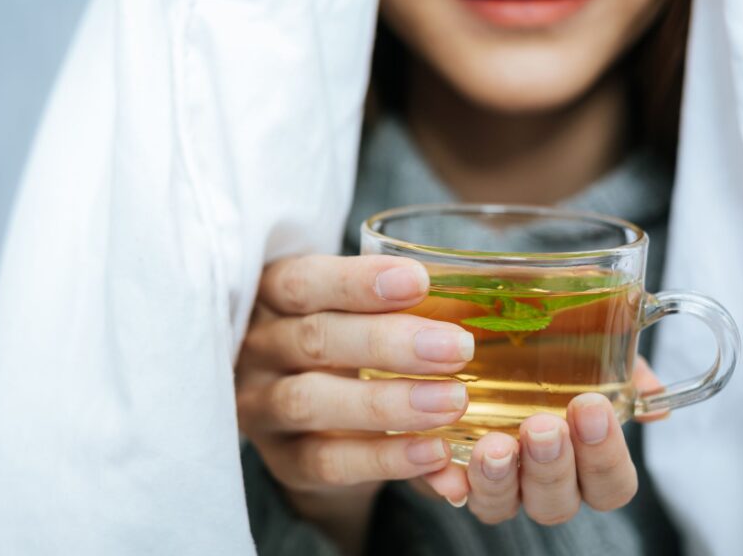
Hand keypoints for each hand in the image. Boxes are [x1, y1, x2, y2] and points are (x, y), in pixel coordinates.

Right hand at [236, 254, 473, 553]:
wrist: (312, 422)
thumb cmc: (346, 346)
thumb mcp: (360, 316)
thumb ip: (408, 313)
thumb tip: (484, 311)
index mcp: (274, 296)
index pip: (305, 282)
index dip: (357, 281)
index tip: (419, 281)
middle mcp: (258, 348)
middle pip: (314, 339)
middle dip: (389, 343)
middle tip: (458, 348)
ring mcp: (261, 407)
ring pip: (311, 401)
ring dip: (387, 403)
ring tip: (453, 402)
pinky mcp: (283, 461)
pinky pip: (327, 461)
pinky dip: (384, 458)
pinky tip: (434, 452)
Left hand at [458, 357, 664, 525]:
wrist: (452, 339)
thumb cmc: (533, 346)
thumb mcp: (582, 341)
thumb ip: (619, 362)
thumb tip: (652, 390)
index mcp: (580, 457)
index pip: (611, 485)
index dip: (607, 457)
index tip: (592, 407)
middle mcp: (538, 480)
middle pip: (558, 503)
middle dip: (553, 466)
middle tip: (543, 426)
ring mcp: (492, 482)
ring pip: (502, 506)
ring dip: (501, 478)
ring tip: (496, 444)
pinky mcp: (445, 472)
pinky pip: (446, 491)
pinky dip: (448, 481)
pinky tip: (446, 463)